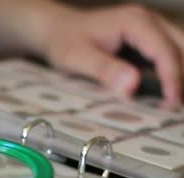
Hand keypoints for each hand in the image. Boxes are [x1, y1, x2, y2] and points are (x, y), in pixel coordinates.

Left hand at [42, 4, 183, 107]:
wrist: (57, 30)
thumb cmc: (64, 43)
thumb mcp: (76, 58)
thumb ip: (104, 70)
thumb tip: (132, 86)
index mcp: (134, 22)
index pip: (164, 50)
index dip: (172, 77)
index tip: (171, 102)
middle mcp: (148, 21)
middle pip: (181, 47)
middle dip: (182, 76)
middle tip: (177, 106)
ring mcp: (151, 29)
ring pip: (180, 50)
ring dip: (180, 75)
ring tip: (174, 103)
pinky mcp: (148, 40)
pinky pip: (169, 55)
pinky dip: (172, 73)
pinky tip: (167, 94)